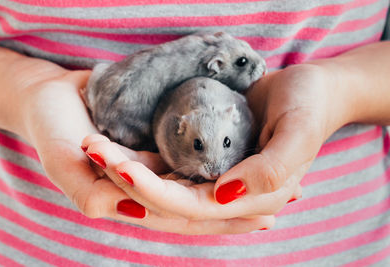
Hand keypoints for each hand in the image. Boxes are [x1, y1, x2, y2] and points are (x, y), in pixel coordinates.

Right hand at [16, 63, 273, 234]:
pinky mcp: (155, 146)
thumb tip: (140, 211)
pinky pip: (193, 157)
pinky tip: (247, 153)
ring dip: (241, 185)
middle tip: (291, 196)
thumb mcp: (61, 159)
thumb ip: (90, 192)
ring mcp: (152, 168)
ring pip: (202, 183)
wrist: (48, 97)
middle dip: (244, 206)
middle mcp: (144, 191)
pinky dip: (221, 158)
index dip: (220, 218)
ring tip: (285, 181)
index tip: (262, 215)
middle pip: (200, 204)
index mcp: (125, 201)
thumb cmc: (50, 125)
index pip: (180, 215)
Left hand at [80, 63, 347, 233]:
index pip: (192, 207)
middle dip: (127, 180)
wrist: (309, 91)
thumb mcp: (299, 134)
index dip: (154, 192)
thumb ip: (270, 171)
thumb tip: (224, 194)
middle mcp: (227, 196)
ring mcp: (212, 179)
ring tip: (95, 148)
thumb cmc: (308, 107)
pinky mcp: (204, 160)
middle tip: (94, 151)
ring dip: (125, 170)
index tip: (122, 168)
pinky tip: (114, 147)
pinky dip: (139, 160)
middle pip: (168, 201)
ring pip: (161, 186)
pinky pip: (167, 167)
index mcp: (250, 198)